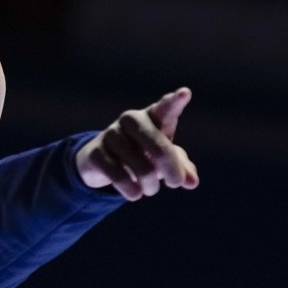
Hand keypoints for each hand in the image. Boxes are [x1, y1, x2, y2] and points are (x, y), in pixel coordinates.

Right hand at [76, 87, 199, 200]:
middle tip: (174, 183)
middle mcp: (131, 120)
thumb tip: (192, 182)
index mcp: (152, 116)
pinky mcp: (96, 152)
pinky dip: (132, 192)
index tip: (185, 93)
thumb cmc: (143, 154)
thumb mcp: (164, 158)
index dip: (174, 102)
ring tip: (150, 190)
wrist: (102, 161)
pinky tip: (135, 194)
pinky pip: (120, 178)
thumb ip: (182, 167)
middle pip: (159, 148)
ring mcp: (111, 134)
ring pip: (142, 169)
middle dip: (172, 171)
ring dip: (151, 186)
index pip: (165, 107)